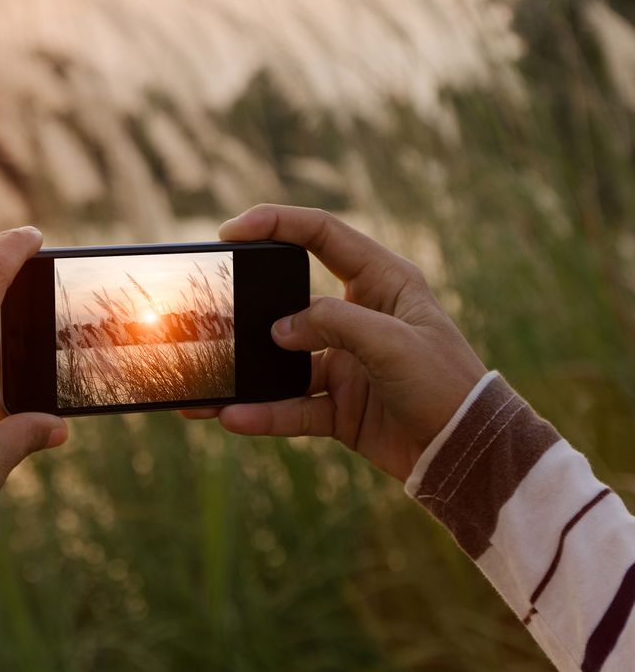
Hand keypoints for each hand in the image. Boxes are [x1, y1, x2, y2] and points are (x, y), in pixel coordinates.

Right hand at [181, 205, 486, 481]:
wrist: (470, 454)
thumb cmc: (447, 384)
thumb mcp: (393, 342)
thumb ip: (333, 324)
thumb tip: (278, 330)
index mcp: (383, 281)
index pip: (321, 235)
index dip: (276, 223)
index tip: (232, 231)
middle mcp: (359, 316)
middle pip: (290, 299)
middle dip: (247, 306)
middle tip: (208, 308)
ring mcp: (346, 362)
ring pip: (282, 361)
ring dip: (246, 372)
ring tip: (207, 382)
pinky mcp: (339, 405)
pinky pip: (291, 406)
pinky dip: (263, 413)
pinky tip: (234, 417)